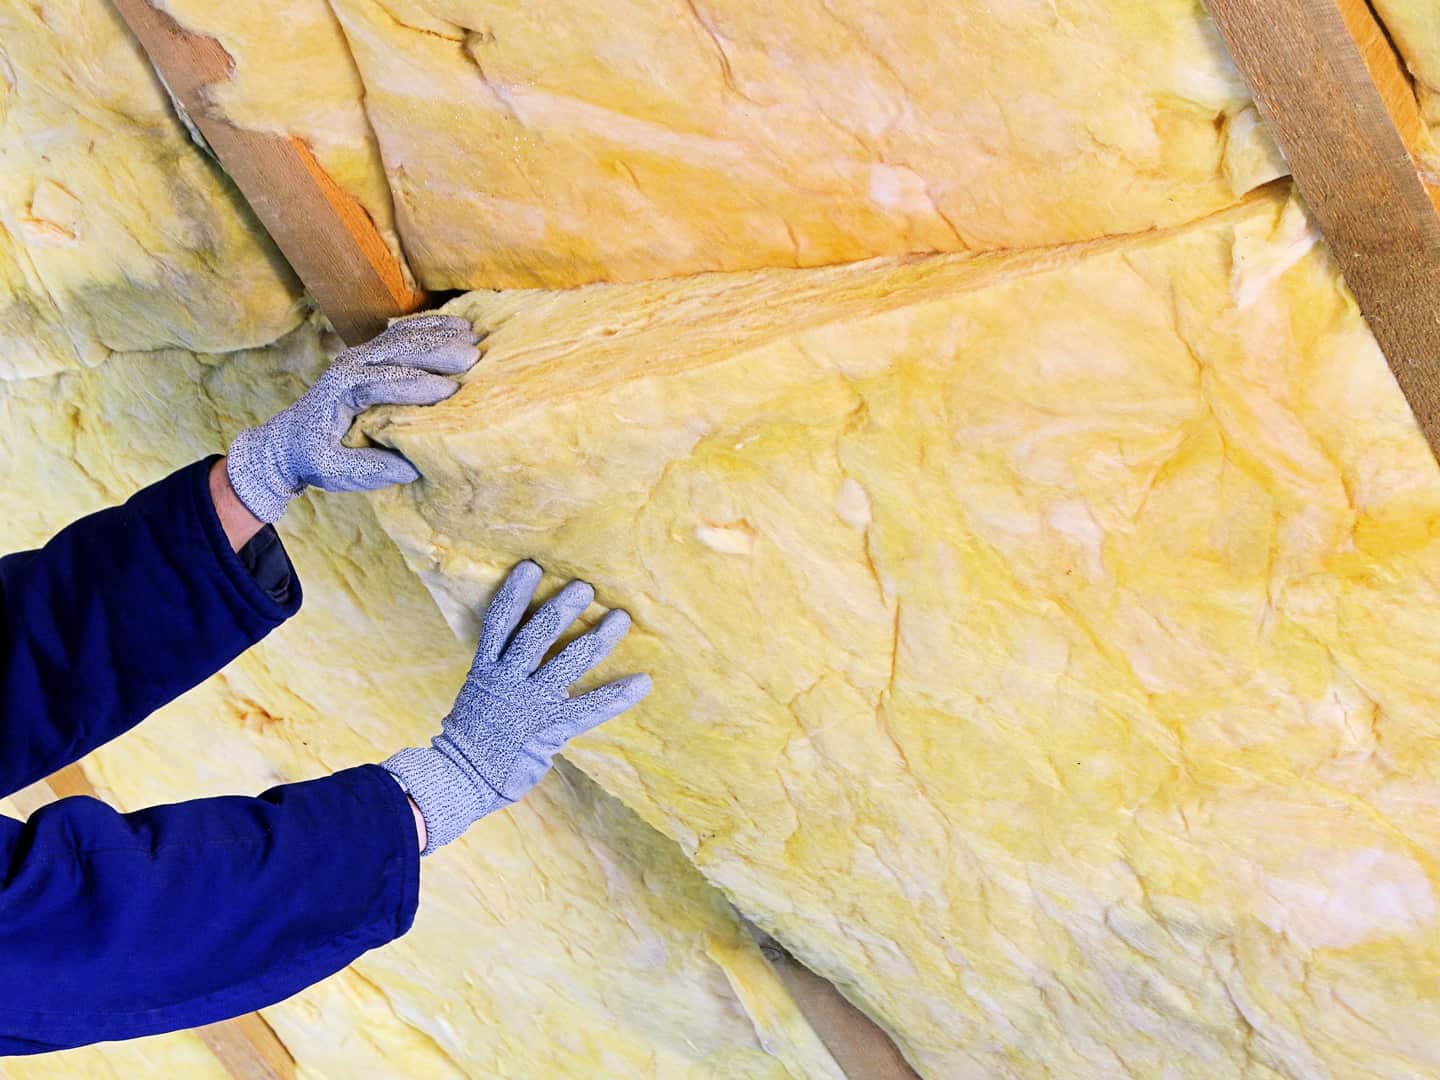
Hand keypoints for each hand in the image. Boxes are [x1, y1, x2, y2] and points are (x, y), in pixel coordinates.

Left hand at [226, 313, 479, 522]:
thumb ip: (369, 469)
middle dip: (437, 351)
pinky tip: (458, 325)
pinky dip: (431, 327)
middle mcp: (350, 364)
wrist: (289, 439)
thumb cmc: (313, 457)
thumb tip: (410, 467)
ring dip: (440, 334)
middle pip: (398, 350)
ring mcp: (360, 354)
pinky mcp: (369, 354)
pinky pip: (403, 333)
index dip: (418, 385)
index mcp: (342, 391)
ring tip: (475, 336)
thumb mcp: (333, 472)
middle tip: (473, 357)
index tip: (451, 392)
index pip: (383, 382)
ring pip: (403, 337)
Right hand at [383, 561, 651, 853]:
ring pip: (566, 662)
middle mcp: (508, 680)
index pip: (498, 622)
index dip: (514, 593)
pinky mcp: (549, 727)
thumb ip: (501, 667)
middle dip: (562, 608)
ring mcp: (529, 702)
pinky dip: (617, 694)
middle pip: (536, 634)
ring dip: (596, 638)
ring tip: (619, 618)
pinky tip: (642, 682)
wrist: (462, 776)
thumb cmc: (473, 734)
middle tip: (586, 587)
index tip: (530, 567)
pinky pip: (589, 708)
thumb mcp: (479, 692)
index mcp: (487, 668)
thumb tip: (520, 640)